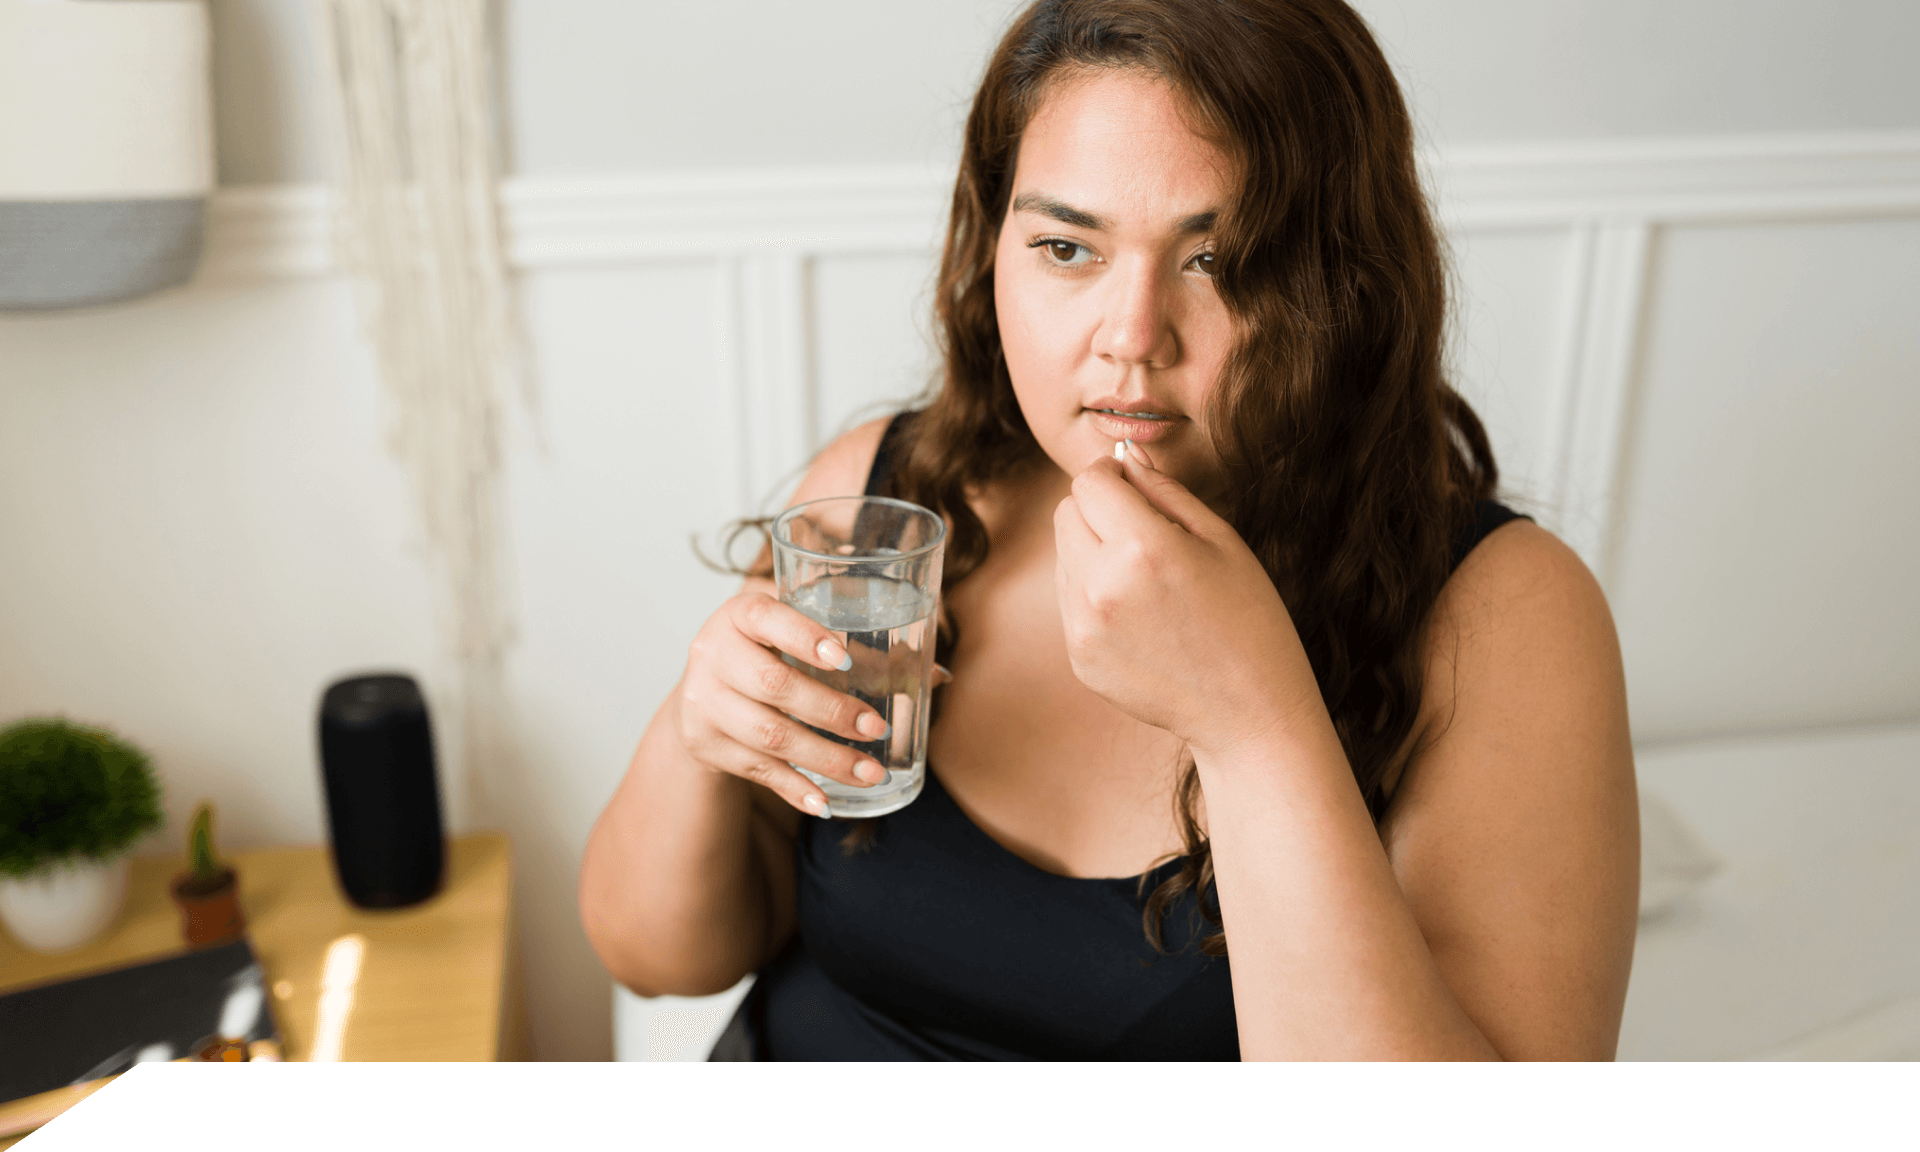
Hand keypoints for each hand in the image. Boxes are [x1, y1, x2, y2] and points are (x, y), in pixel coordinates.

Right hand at [677, 592, 891, 815]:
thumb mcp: (797, 637)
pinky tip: (825, 802)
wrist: (703, 695)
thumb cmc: (769, 655)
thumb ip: (860, 649)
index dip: (804, 637)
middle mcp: (713, 652)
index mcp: (740, 613)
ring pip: (769, 735)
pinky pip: (756, 770)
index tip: (846, 660)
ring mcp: (703, 701)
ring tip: (869, 772)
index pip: (765, 616)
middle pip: (773, 684)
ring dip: (826, 758)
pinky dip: (794, 788)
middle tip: (878, 728)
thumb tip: (937, 676)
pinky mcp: (704, 743)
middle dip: (831, 711)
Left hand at [1053, 447, 1317, 756]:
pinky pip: (1068, 599)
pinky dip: (1093, 593)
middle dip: (1098, 509)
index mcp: (1142, 547)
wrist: (1249, 712)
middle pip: (1066, 512)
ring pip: (1062, 554)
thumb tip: (1126, 455)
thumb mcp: (1222, 540)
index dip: (1112, 475)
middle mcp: (1101, 586)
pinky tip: (1140, 614)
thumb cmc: (1249, 619)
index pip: (1090, 481)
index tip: (1134, 487)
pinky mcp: (1077, 657)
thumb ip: (1165, 491)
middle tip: (1144, 532)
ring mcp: (1083, 626)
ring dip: (1092, 550)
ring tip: (1146, 578)